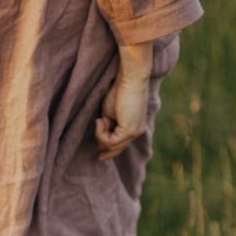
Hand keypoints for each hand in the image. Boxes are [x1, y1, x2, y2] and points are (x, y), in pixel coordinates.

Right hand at [94, 41, 152, 160]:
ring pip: (112, 146)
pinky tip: (100, 121)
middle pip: (118, 149)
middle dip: (105, 148)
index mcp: (135, 127)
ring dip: (101, 135)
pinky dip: (101, 133)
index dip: (110, 150)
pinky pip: (110, 141)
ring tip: (100, 120)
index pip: (122, 144)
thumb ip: (108, 125)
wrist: (130, 78)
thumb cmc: (120, 90)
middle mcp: (138, 132)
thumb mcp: (110, 112)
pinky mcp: (129, 131)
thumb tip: (102, 138)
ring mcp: (135, 132)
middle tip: (97, 156)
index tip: (99, 155)